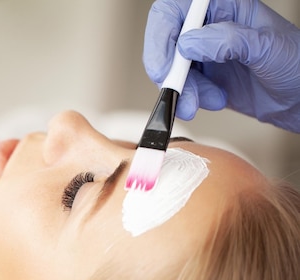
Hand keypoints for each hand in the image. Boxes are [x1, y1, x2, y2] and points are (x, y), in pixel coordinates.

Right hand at [143, 0, 299, 132]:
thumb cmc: (297, 66)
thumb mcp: (269, 48)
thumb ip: (230, 40)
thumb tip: (190, 43)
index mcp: (225, 6)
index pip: (176, 10)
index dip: (162, 35)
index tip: (164, 65)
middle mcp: (210, 26)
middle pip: (167, 41)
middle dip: (169, 70)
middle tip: (175, 91)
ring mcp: (205, 53)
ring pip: (171, 69)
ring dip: (183, 90)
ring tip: (205, 101)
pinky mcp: (203, 77)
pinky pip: (180, 87)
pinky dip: (189, 99)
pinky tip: (212, 100)